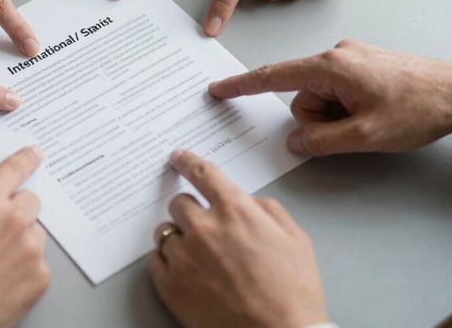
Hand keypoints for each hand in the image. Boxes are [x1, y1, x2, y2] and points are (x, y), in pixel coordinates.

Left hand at [149, 150, 327, 327]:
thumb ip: (268, 210)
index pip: (202, 173)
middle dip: (190, 210)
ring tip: (199, 257)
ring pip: (165, 231)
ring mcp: (184, 257)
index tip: (178, 158)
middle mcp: (205, 228)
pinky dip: (167, 262)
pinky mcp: (170, 285)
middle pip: (179, 203)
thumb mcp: (295, 239)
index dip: (187, 161)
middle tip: (203, 227)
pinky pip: (155, 260)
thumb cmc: (293, 293)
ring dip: (178, 237)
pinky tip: (186, 271)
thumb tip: (249, 202)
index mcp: (235, 211)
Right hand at [208, 39, 451, 155]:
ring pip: (321, 96)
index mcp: (330, 66)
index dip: (242, 85)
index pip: (273, 76)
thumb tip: (296, 141)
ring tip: (370, 120)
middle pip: (302, 96)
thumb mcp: (364, 136)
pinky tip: (374, 112)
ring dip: (336, 115)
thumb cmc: (420, 106)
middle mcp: (337, 55)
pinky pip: (338, 90)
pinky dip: (347, 107)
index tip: (218, 89)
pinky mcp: (363, 65)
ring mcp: (352, 59)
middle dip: (318, 119)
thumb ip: (320, 141)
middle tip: (352, 128)